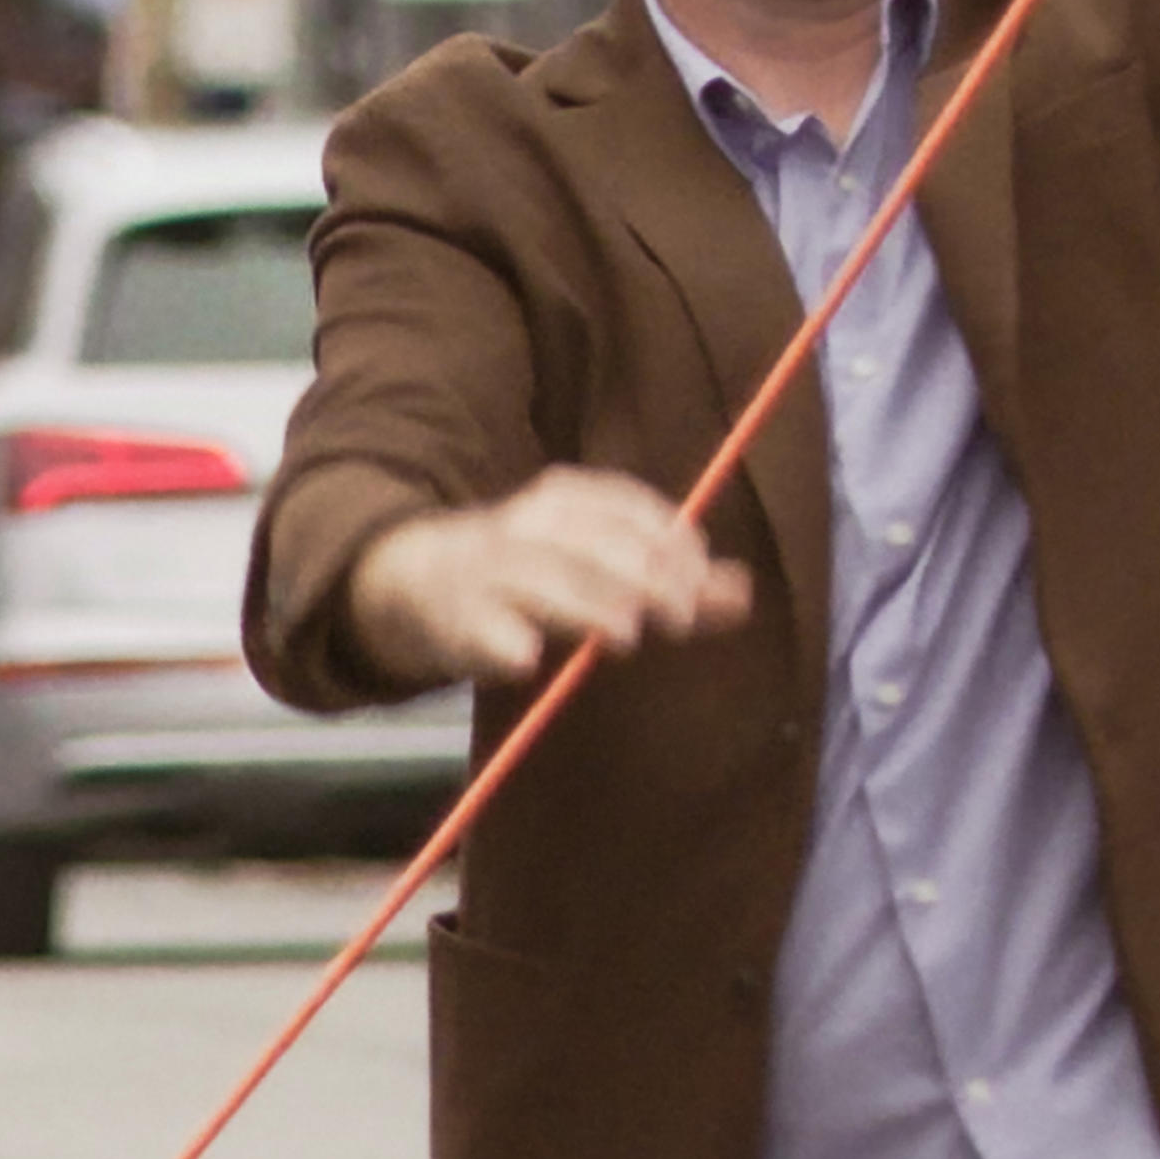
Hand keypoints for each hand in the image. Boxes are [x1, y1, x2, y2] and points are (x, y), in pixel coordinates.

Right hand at [342, 466, 752, 687]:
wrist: (417, 582)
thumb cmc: (532, 574)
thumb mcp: (601, 563)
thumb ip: (672, 579)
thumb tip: (742, 591)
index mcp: (565, 500)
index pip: (627, 509)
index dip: (672, 545)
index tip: (700, 588)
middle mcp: (525, 526)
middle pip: (590, 544)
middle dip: (642, 579)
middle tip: (679, 619)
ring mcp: (487, 573)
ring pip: (540, 581)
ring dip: (587, 605)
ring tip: (624, 635)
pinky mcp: (456, 619)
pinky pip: (482, 630)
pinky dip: (505, 643)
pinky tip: (529, 658)